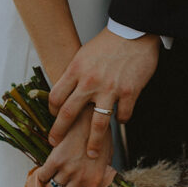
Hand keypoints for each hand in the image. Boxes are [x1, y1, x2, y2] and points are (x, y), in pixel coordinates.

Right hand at [38, 107, 113, 186]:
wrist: (90, 118)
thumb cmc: (99, 138)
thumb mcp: (105, 162)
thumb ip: (96, 178)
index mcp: (96, 181)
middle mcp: (82, 178)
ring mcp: (68, 169)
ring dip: (50, 186)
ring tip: (54, 177)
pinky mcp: (56, 159)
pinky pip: (43, 176)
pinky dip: (42, 175)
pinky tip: (46, 169)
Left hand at [48, 28, 160, 157]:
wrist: (134, 33)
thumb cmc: (108, 43)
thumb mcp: (84, 54)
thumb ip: (75, 74)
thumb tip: (66, 91)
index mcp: (76, 70)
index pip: (56, 97)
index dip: (53, 111)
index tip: (55, 118)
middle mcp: (90, 82)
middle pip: (69, 113)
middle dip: (60, 132)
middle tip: (55, 143)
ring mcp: (110, 89)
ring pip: (98, 123)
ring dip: (94, 142)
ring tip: (92, 153)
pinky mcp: (129, 92)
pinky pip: (123, 115)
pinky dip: (122, 119)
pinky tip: (121, 117)